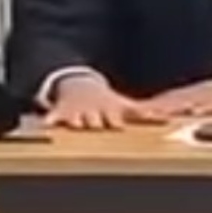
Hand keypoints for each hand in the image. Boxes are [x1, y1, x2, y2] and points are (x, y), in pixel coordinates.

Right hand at [44, 73, 162, 130]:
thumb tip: (166, 118)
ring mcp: (77, 112)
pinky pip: (52, 117)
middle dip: (94, 121)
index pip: (113, 117)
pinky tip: (45, 125)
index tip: (117, 124)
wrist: (80, 87)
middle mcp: (93, 111)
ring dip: (75, 122)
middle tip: (94, 123)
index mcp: (109, 110)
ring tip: (74, 124)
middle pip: (94, 119)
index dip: (114, 121)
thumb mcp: (125, 106)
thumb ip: (145, 114)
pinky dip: (48, 121)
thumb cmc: (107, 103)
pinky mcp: (60, 114)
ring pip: (75, 119)